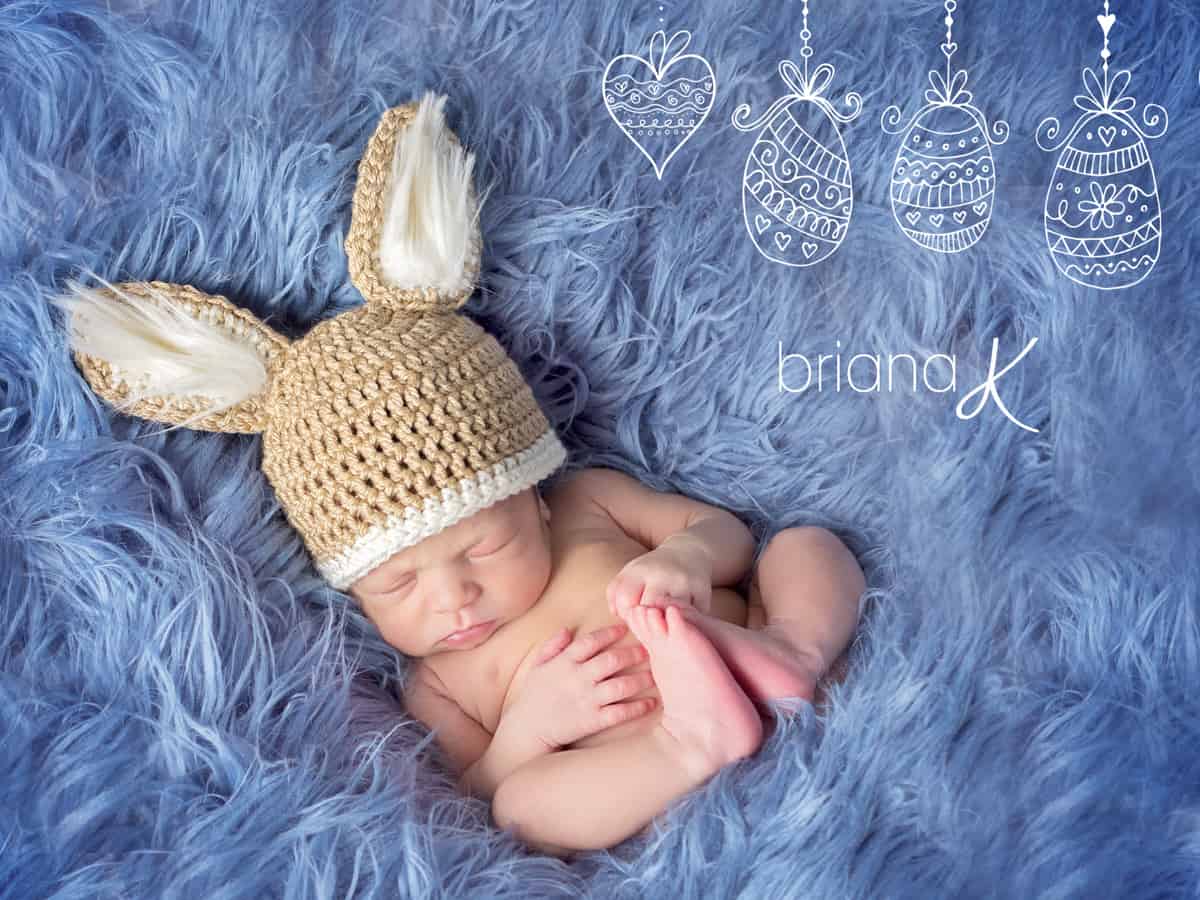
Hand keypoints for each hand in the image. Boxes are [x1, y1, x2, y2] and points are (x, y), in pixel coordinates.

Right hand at [500, 623, 657, 751]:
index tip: (625, 627)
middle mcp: (577, 678)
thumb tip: (567, 629)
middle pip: (611, 661)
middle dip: (633, 653)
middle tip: (650, 648)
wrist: (525, 731)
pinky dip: (636, 708)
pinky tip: (650, 704)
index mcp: (564, 662)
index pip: (590, 641)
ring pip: (620, 685)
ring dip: (640, 679)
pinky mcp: (591, 721)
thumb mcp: (537, 666)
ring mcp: (585, 700)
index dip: (609, 633)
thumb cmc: (532, 697)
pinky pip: (619, 712)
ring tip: (655, 674)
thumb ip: (552, 646)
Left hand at [606, 539, 712, 616]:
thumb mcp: (632, 572)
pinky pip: (692, 618)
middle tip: (651, 624)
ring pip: (671, 616)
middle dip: (647, 622)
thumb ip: (615, 591)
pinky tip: (683, 619)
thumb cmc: (654, 568)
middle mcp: (662, 575)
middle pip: (648, 610)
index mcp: (640, 570)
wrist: (691, 551)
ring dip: (667, 624)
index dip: (627, 615)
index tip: (634, 617)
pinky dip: (687, 622)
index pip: (626, 601)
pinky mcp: (703, 592)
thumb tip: (615, 613)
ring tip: (666, 623)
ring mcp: (684, 583)